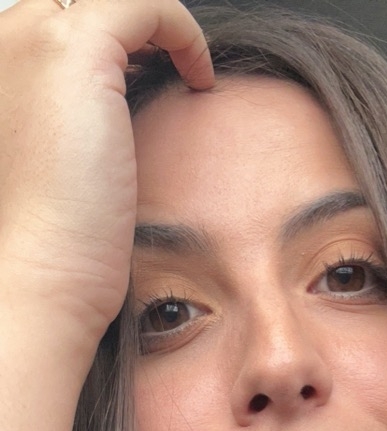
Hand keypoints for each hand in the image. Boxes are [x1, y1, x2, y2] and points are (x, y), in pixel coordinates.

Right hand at [0, 0, 212, 357]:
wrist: (41, 280)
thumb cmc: (52, 250)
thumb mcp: (56, 173)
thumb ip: (72, 133)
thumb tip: (116, 124)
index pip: (51, 28)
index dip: (105, 50)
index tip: (147, 83)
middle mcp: (3, 46)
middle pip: (74, 10)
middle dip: (124, 33)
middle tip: (166, 74)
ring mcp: (32, 42)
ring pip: (109, 3)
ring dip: (152, 29)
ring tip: (184, 73)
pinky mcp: (75, 51)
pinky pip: (144, 4)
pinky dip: (181, 30)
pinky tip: (200, 79)